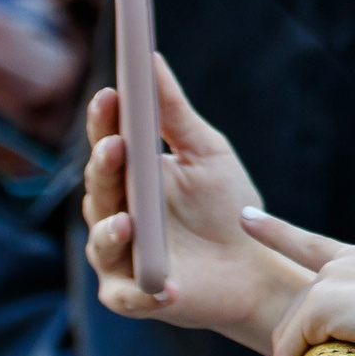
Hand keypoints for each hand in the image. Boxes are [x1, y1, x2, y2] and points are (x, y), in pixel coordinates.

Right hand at [82, 55, 308, 352]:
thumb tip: (151, 60)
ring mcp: (120, 257)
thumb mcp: (207, 153)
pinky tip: (166, 287)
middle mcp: (114, 214)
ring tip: (129, 222)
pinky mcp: (135, 295)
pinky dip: (145, 293)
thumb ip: (174, 113)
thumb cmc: (228, 206)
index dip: (104, 121)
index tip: (112, 94)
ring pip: (102, 242)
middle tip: (118, 147)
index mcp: (128, 178)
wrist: (256, 264)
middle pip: (98, 188)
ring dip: (112, 231)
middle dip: (105, 168)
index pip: (106, 145)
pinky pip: (130, 296)